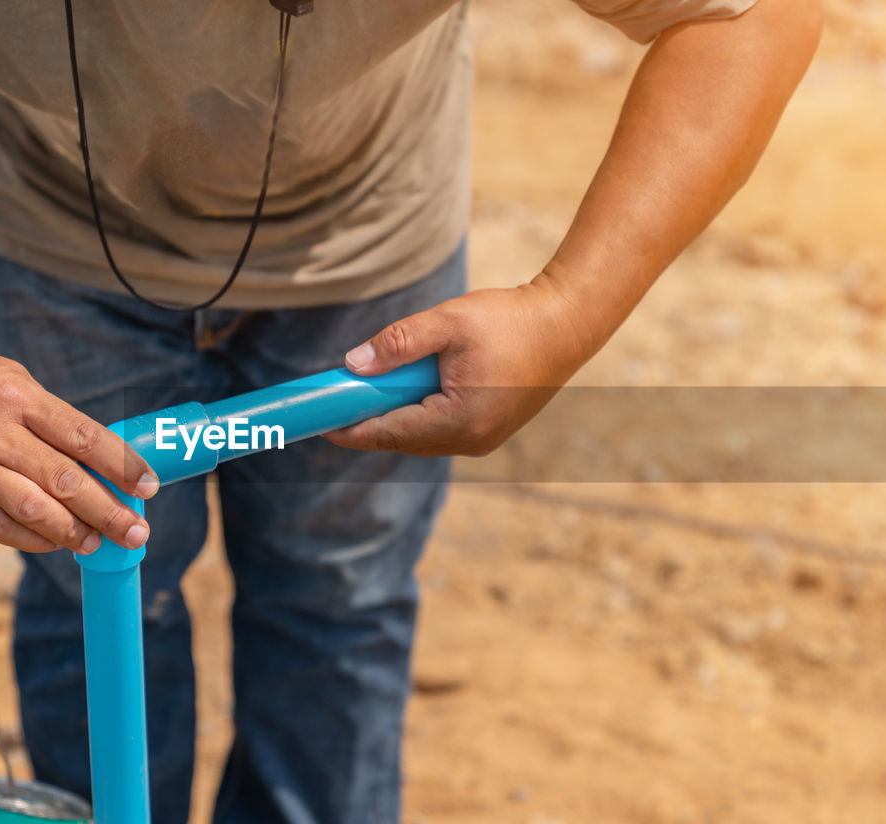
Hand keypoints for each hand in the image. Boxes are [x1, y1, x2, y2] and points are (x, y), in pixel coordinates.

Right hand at [0, 337, 157, 554]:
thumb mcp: (17, 381)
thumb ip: (54, 422)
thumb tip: (103, 467)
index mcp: (18, 396)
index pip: (85, 438)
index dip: (123, 467)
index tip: (149, 487)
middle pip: (65, 481)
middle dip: (108, 511)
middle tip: (136, 532)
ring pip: (33, 510)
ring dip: (73, 532)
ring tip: (99, 542)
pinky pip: (0, 526)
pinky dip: (34, 538)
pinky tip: (57, 541)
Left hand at [325, 276, 600, 456]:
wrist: (566, 324)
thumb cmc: (509, 320)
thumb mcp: (447, 322)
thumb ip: (398, 343)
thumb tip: (353, 365)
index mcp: (459, 420)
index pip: (389, 432)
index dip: (351, 428)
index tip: (319, 422)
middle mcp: (471, 440)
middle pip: (403, 440)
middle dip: (370, 422)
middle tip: (337, 401)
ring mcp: (483, 440)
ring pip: (421, 438)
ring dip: (394, 419)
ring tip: (368, 394)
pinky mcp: (490, 431)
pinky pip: (441, 431)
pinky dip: (418, 416)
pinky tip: (406, 392)